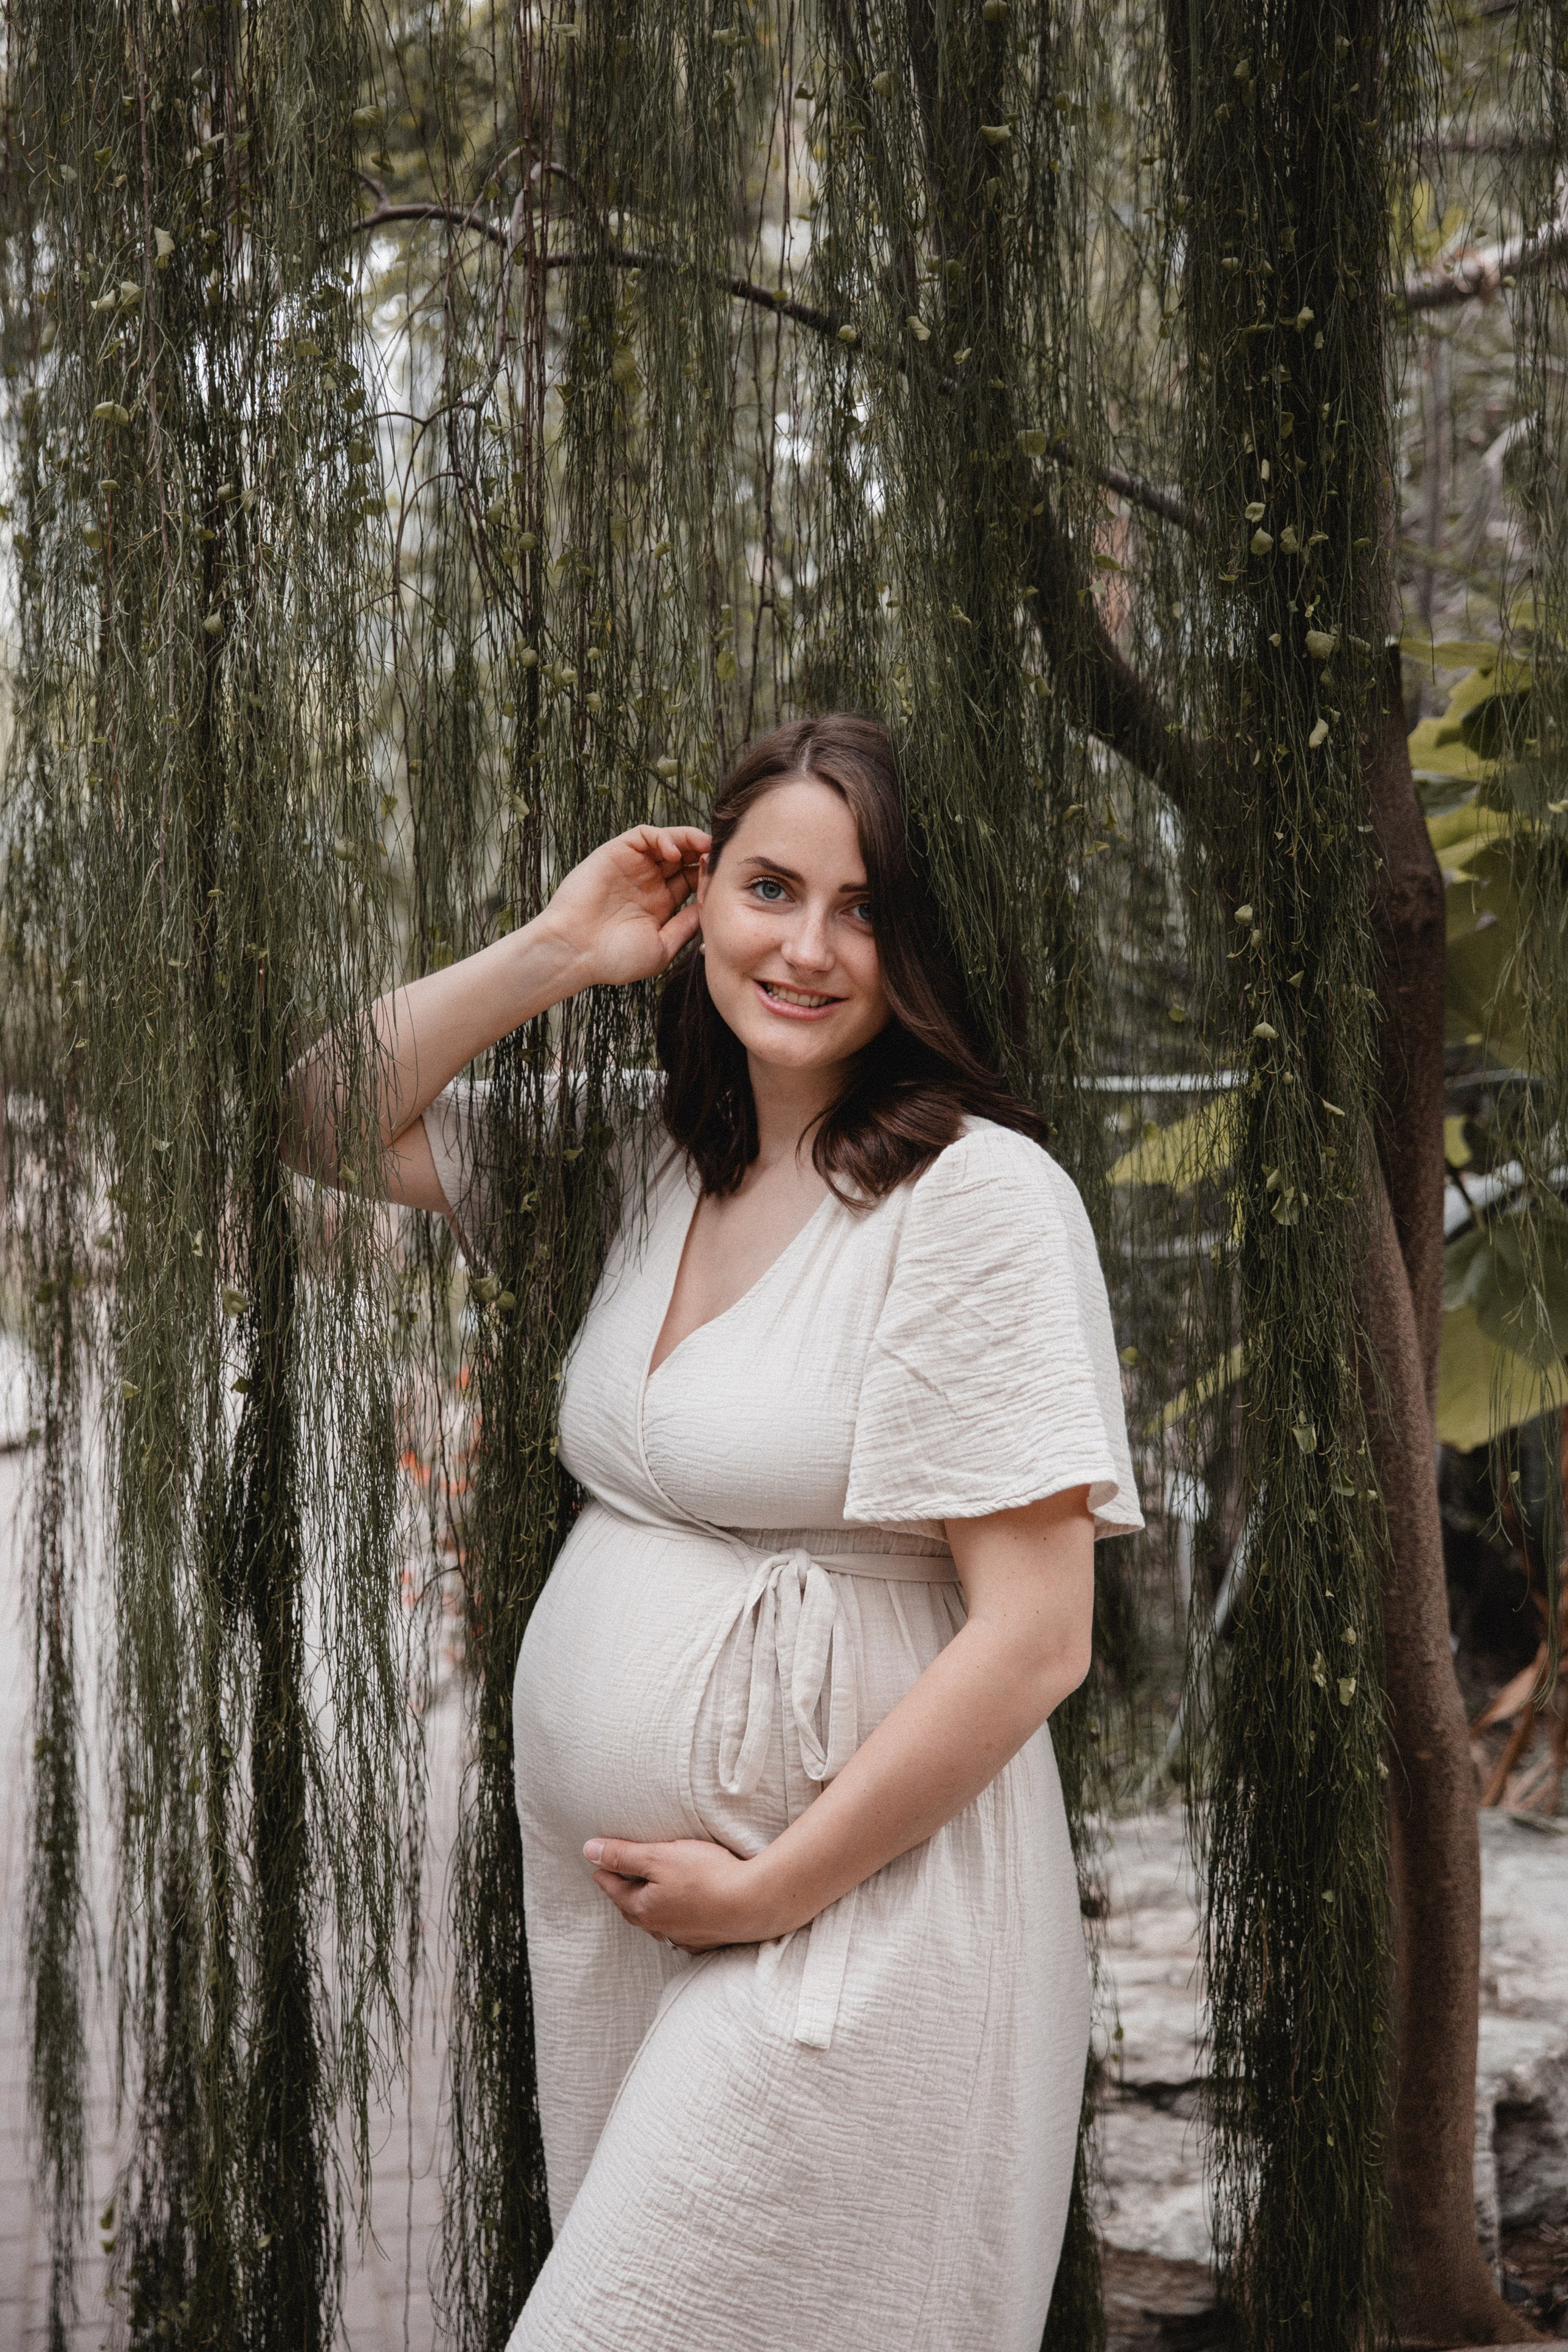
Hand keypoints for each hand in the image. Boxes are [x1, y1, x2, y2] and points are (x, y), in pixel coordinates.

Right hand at [541, 824, 710, 989]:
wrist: (575, 952)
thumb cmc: (614, 959)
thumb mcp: (663, 948)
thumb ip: (687, 926)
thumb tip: (712, 906)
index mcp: (662, 905)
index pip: (694, 880)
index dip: (710, 875)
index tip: (725, 878)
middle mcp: (649, 883)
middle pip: (686, 857)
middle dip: (705, 853)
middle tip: (722, 854)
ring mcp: (633, 867)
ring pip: (668, 841)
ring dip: (689, 839)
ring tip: (704, 845)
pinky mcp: (615, 853)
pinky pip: (644, 835)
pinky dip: (663, 836)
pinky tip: (673, 852)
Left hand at [584, 1835, 780, 1952]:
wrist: (752, 1903)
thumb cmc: (706, 1876)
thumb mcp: (658, 1856)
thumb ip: (623, 1855)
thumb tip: (588, 1851)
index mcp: (644, 1908)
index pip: (615, 1889)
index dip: (605, 1873)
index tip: (597, 1867)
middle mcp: (660, 1927)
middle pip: (633, 1909)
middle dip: (623, 1894)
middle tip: (617, 1881)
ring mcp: (684, 1937)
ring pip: (657, 1923)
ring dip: (649, 1910)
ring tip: (647, 1898)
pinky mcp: (706, 1939)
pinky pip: (681, 1932)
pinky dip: (675, 1922)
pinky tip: (681, 1916)